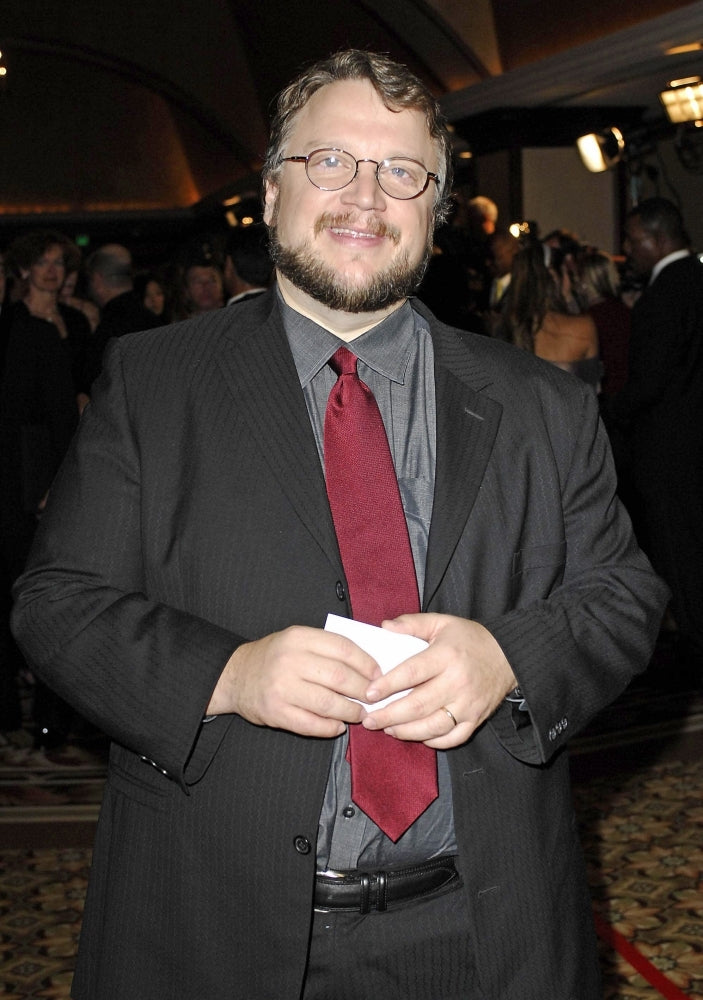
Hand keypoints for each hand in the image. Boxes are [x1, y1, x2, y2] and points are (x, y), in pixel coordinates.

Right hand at [207, 626, 379, 737]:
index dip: (366, 663)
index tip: (379, 674)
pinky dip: (330, 727)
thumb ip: (327, 648)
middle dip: (363, 690)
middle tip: (373, 697)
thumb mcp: (297, 640)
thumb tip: (368, 666)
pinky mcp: (276, 712)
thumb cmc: (274, 657)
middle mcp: (290, 661)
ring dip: (351, 711)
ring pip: (329, 703)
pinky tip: (338, 726)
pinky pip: (312, 724)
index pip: (343, 648)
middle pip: (340, 677)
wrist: (235, 675)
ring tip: (359, 713)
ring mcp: (282, 688)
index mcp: (299, 637)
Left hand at [361, 613, 516, 748]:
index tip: (369, 693)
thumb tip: (385, 627)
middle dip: (390, 715)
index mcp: (446, 656)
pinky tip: (417, 736)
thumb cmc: (470, 639)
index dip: (388, 685)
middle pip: (418, 705)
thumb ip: (412, 623)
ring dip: (407, 731)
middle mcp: (457, 682)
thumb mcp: (442, 622)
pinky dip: (433, 741)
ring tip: (388, 729)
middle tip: (370, 719)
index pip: (412, 673)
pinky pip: (452, 738)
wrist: (508, 655)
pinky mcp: (476, 719)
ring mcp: (468, 704)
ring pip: (433, 726)